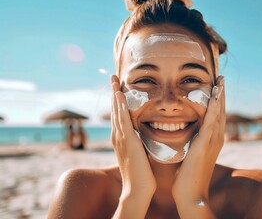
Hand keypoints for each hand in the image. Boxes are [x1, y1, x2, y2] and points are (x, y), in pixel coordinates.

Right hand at [110, 75, 155, 217]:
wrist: (138, 188)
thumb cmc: (141, 172)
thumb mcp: (139, 151)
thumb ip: (139, 140)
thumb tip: (144, 131)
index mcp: (122, 137)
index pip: (119, 114)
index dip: (118, 99)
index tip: (119, 85)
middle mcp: (118, 135)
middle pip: (115, 109)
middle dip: (114, 92)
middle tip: (113, 76)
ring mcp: (121, 137)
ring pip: (117, 111)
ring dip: (115, 94)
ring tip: (114, 79)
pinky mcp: (127, 140)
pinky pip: (123, 120)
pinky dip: (120, 106)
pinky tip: (120, 95)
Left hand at [172, 76, 224, 217]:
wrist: (190, 193)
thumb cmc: (188, 175)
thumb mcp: (192, 153)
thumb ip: (193, 141)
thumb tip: (188, 132)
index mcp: (212, 139)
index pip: (216, 115)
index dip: (218, 99)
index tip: (217, 85)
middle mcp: (216, 138)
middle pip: (221, 111)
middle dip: (221, 93)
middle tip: (222, 77)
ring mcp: (212, 141)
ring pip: (218, 113)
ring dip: (220, 96)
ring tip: (221, 81)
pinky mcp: (205, 144)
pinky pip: (211, 122)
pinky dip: (214, 108)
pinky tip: (215, 96)